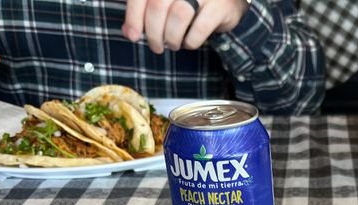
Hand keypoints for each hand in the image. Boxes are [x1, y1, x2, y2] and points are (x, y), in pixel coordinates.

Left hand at [122, 0, 249, 53]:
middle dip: (153, 32)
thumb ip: (146, 13)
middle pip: (158, 5)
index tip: (132, 36)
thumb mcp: (167, 4)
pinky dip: (191, 42)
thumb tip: (129, 33)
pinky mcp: (220, 7)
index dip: (134, 16)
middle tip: (156, 47)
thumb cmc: (192, 4)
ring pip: (179, 15)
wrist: (228, 2)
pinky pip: (200, 28)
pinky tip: (189, 43)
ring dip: (172, 37)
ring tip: (173, 45)